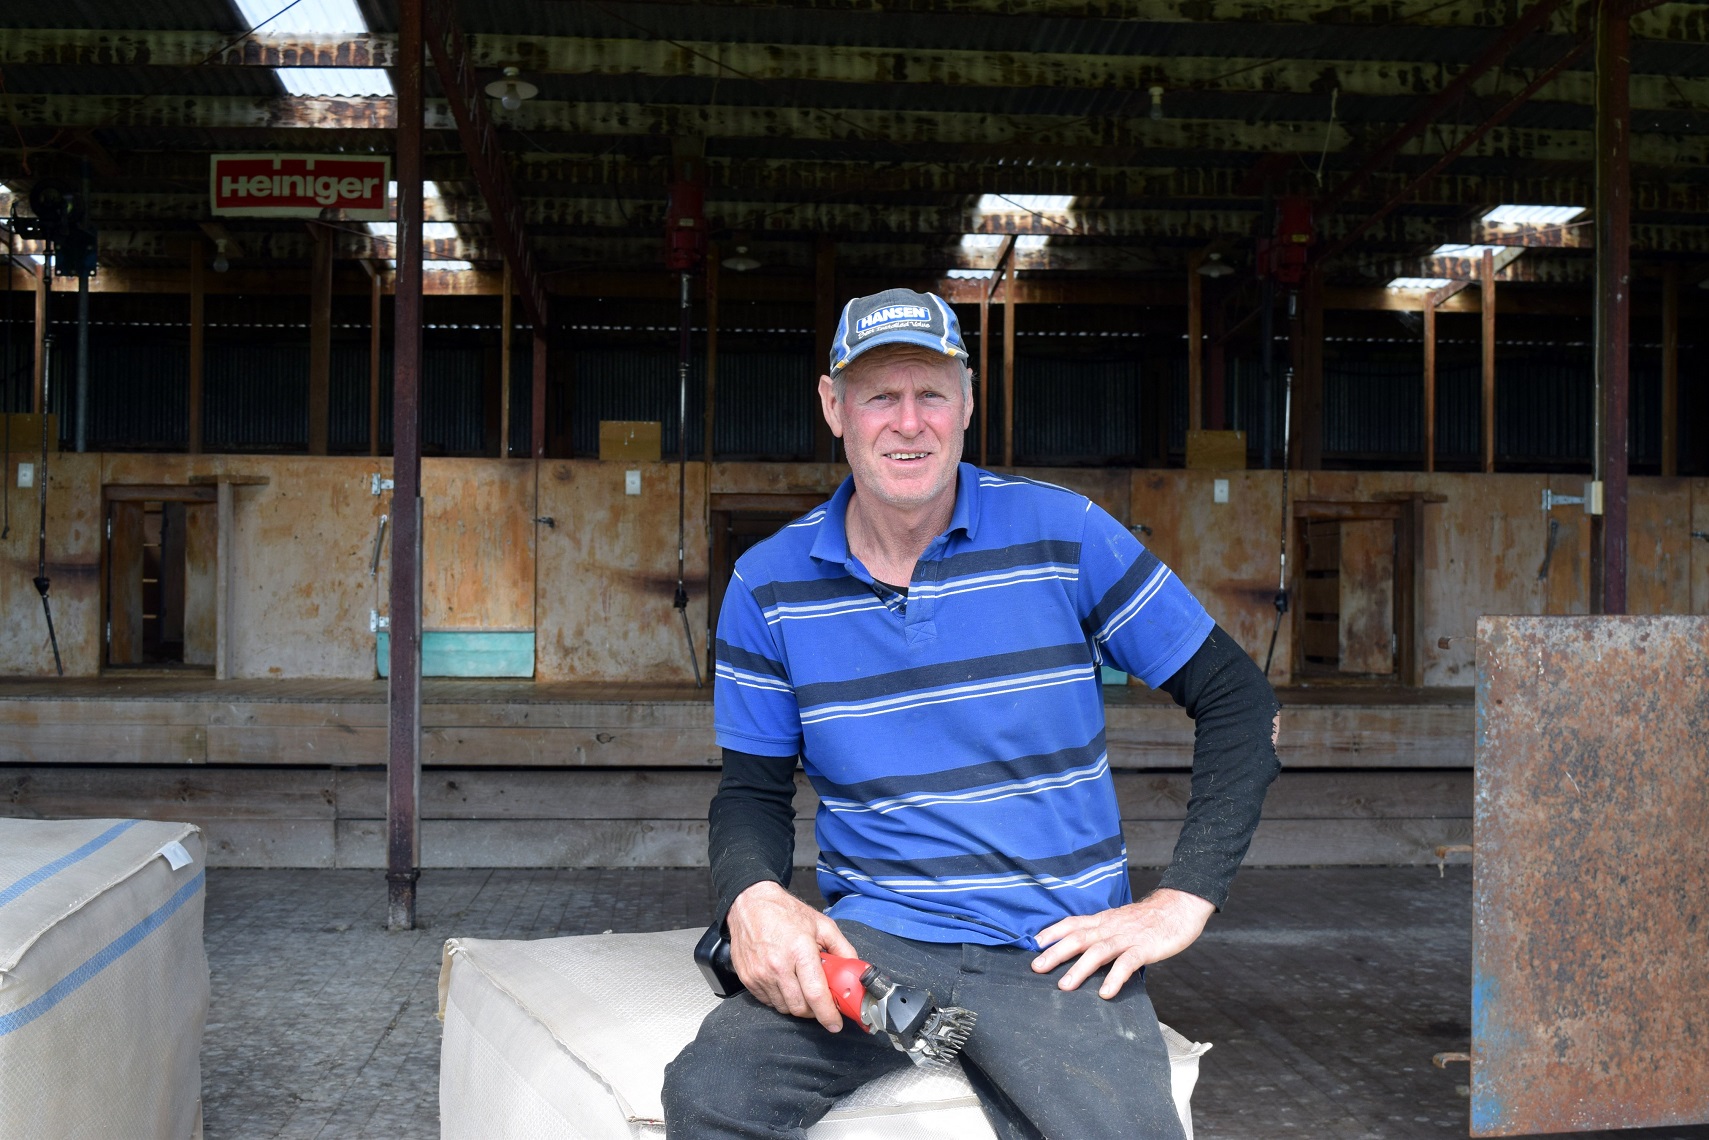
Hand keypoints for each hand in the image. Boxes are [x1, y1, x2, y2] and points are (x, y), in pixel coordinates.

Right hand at [726, 881, 859, 1031]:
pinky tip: (784, 982)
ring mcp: (760, 974)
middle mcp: (778, 965)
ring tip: (801, 986)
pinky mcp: (748, 979)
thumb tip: (855, 970)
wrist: (750, 904)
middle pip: (800, 1007)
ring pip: (784, 1008)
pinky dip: (780, 998)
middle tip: (820, 1001)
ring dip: (797, 1004)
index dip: (828, 1014)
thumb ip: (842, 948)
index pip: (815, 993)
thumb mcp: (822, 924)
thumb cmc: (786, 912)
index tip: (835, 1024)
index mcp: (800, 950)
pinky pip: (768, 1002)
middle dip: (814, 1011)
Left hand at [1031, 888, 1215, 999]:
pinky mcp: (1145, 948)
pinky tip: (1105, 993)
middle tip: (1036, 968)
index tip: (1034, 943)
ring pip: (1098, 951)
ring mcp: (1127, 937)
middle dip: (1056, 953)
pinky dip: (1115, 978)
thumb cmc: (1149, 919)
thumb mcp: (1120, 921)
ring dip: (1079, 969)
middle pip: (1078, 938)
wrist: (1179, 906)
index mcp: (1103, 920)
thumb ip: (1103, 932)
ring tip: (1064, 986)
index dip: (1053, 932)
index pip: (1073, 923)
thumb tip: (1083, 949)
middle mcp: (1110, 927)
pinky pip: (1127, 963)